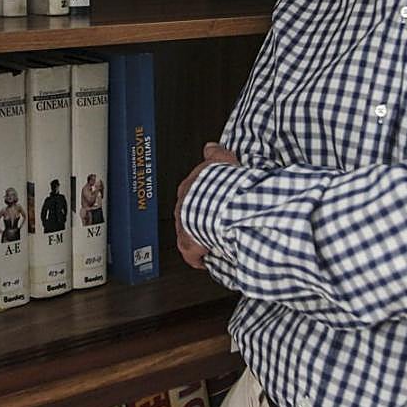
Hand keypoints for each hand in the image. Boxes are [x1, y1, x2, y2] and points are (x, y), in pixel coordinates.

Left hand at [175, 143, 239, 269]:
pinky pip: (191, 254)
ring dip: (199, 238)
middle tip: (213, 223)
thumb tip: (211, 147)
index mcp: (189, 187)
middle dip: (197, 219)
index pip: (190, 193)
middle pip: (187, 214)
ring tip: (212, 242)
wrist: (221, 209)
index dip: (200, 199)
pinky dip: (199, 258)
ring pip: (188, 234)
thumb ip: (216, 154)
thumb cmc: (223, 187)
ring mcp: (184, 227)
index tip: (209, 203)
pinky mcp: (188, 245)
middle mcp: (183, 207)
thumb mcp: (222, 161)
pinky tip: (206, 260)